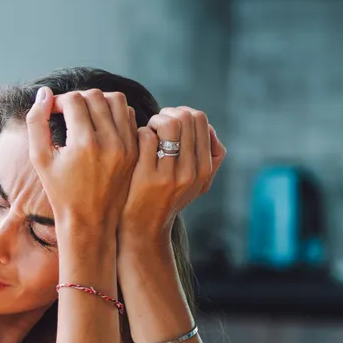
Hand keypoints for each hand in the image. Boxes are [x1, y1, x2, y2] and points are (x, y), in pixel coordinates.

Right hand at [25, 87, 138, 230]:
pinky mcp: (134, 150)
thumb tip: (43, 93)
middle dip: (78, 98)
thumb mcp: (39, 159)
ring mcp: (126, 145)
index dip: (59, 101)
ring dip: (98, 101)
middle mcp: (109, 141)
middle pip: (95, 96)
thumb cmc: (60, 191)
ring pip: (116, 100)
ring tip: (85, 114)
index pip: (73, 100)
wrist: (89, 220)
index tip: (52, 111)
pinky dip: (114, 113)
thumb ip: (36, 123)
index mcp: (83, 143)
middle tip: (67, 111)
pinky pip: (128, 116)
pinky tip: (100, 125)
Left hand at [121, 106, 226, 242]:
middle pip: (185, 117)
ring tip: (147, 132)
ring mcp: (170, 175)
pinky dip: (139, 134)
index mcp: (205, 168)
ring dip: (153, 121)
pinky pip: (146, 137)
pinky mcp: (147, 177)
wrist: (143, 230)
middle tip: (155, 125)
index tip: (170, 123)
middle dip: (167, 114)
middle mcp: (192, 171)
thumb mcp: (196, 183)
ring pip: (168, 124)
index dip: (182, 113)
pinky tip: (135, 145)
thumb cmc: (166, 199)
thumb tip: (208, 127)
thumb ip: (208, 157)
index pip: (200, 120)